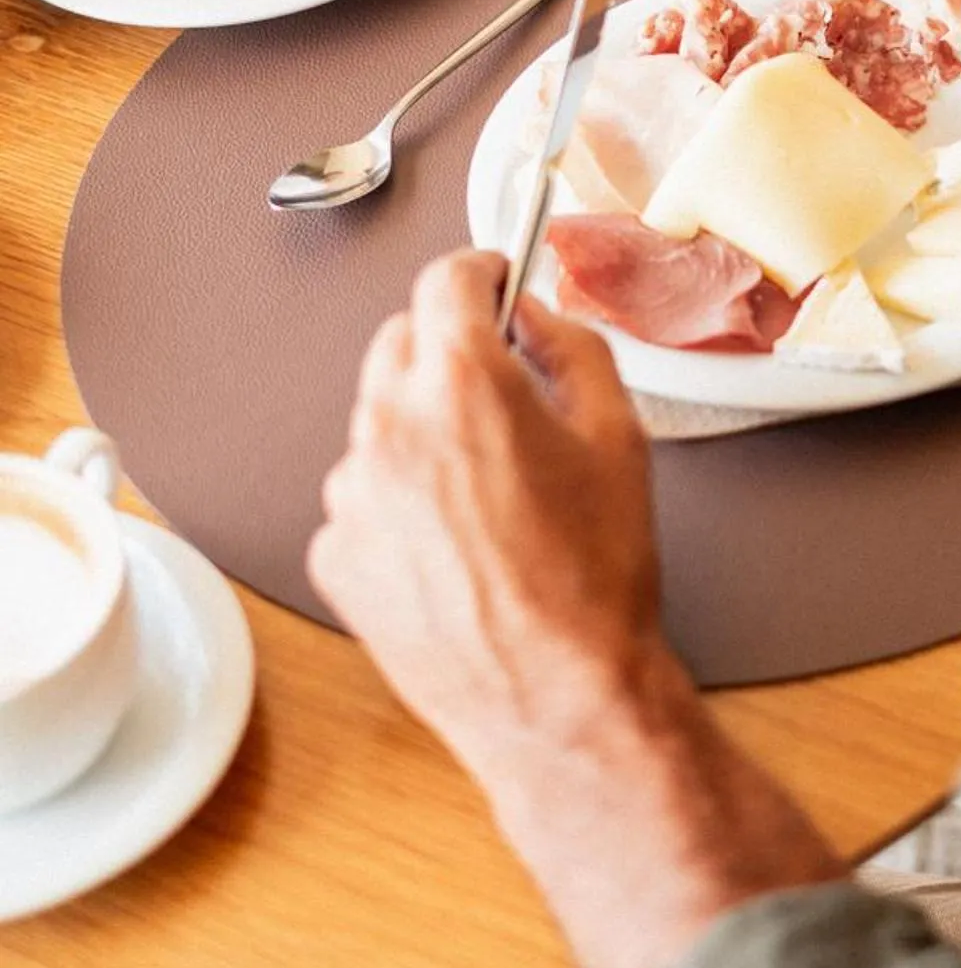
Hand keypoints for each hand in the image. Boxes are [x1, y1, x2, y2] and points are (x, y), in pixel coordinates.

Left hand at [310, 252, 659, 787]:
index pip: (445, 279)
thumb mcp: (619, 436)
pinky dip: (400, 502)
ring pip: (379, 421)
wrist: (559, 696)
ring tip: (488, 495)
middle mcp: (390, 426)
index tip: (493, 280)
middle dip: (450, 349)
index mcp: (462, 382)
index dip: (480, 271)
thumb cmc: (594, 578)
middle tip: (502, 390)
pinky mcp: (335, 554)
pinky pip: (363, 496)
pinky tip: (456, 547)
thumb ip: (574, 348)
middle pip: (402, 341)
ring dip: (424, 430)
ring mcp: (352, 494)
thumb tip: (536, 319)